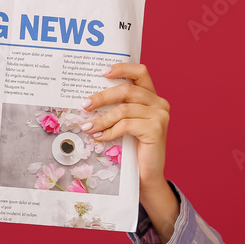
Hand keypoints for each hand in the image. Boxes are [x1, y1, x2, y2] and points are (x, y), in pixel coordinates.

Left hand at [82, 63, 179, 241]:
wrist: (147, 175)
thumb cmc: (134, 148)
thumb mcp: (126, 122)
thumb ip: (118, 107)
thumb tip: (89, 99)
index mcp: (152, 96)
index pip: (141, 71)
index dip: (122, 68)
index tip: (102, 72)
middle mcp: (159, 102)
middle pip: (127, 90)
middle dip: (102, 96)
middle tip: (84, 105)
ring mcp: (160, 115)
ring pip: (124, 109)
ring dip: (101, 118)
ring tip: (87, 127)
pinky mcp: (156, 129)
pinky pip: (126, 125)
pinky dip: (109, 130)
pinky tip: (99, 137)